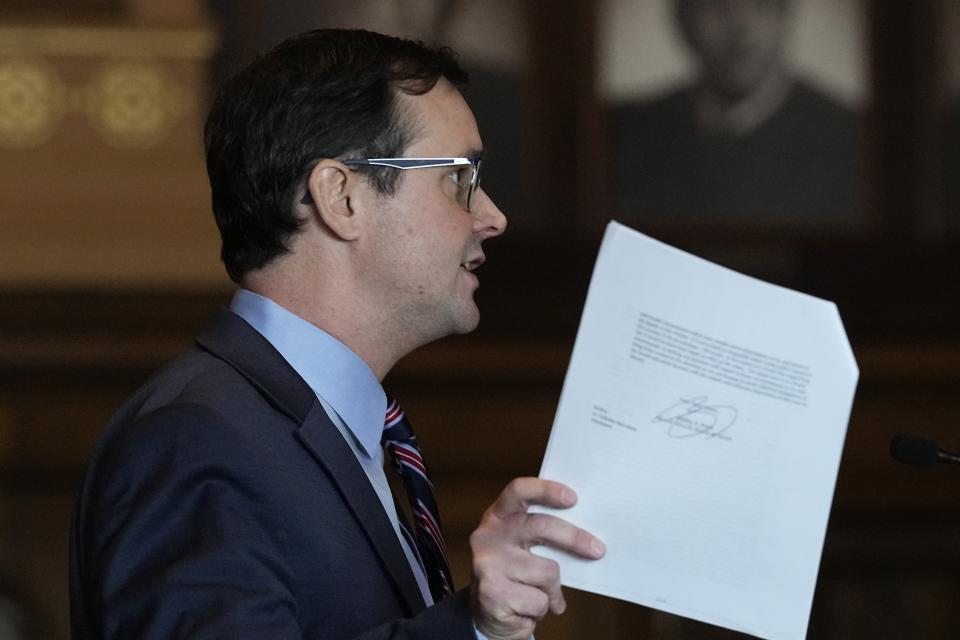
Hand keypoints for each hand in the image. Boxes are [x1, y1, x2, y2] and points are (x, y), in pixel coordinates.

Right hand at [469, 478, 604, 639]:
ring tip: (542, 596)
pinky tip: (527, 610)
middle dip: (575, 538)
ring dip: (553, 590)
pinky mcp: (493, 594)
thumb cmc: (514, 575)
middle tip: (598, 550)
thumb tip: (586, 534)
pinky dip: (542, 609)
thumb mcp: (521, 546)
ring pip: (547, 572)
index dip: (546, 490)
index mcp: (497, 516)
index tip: (573, 498)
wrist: (485, 616)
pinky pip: (539, 601)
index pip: (518, 491)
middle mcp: (488, 536)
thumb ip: (541, 534)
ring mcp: (487, 564)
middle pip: (542, 527)